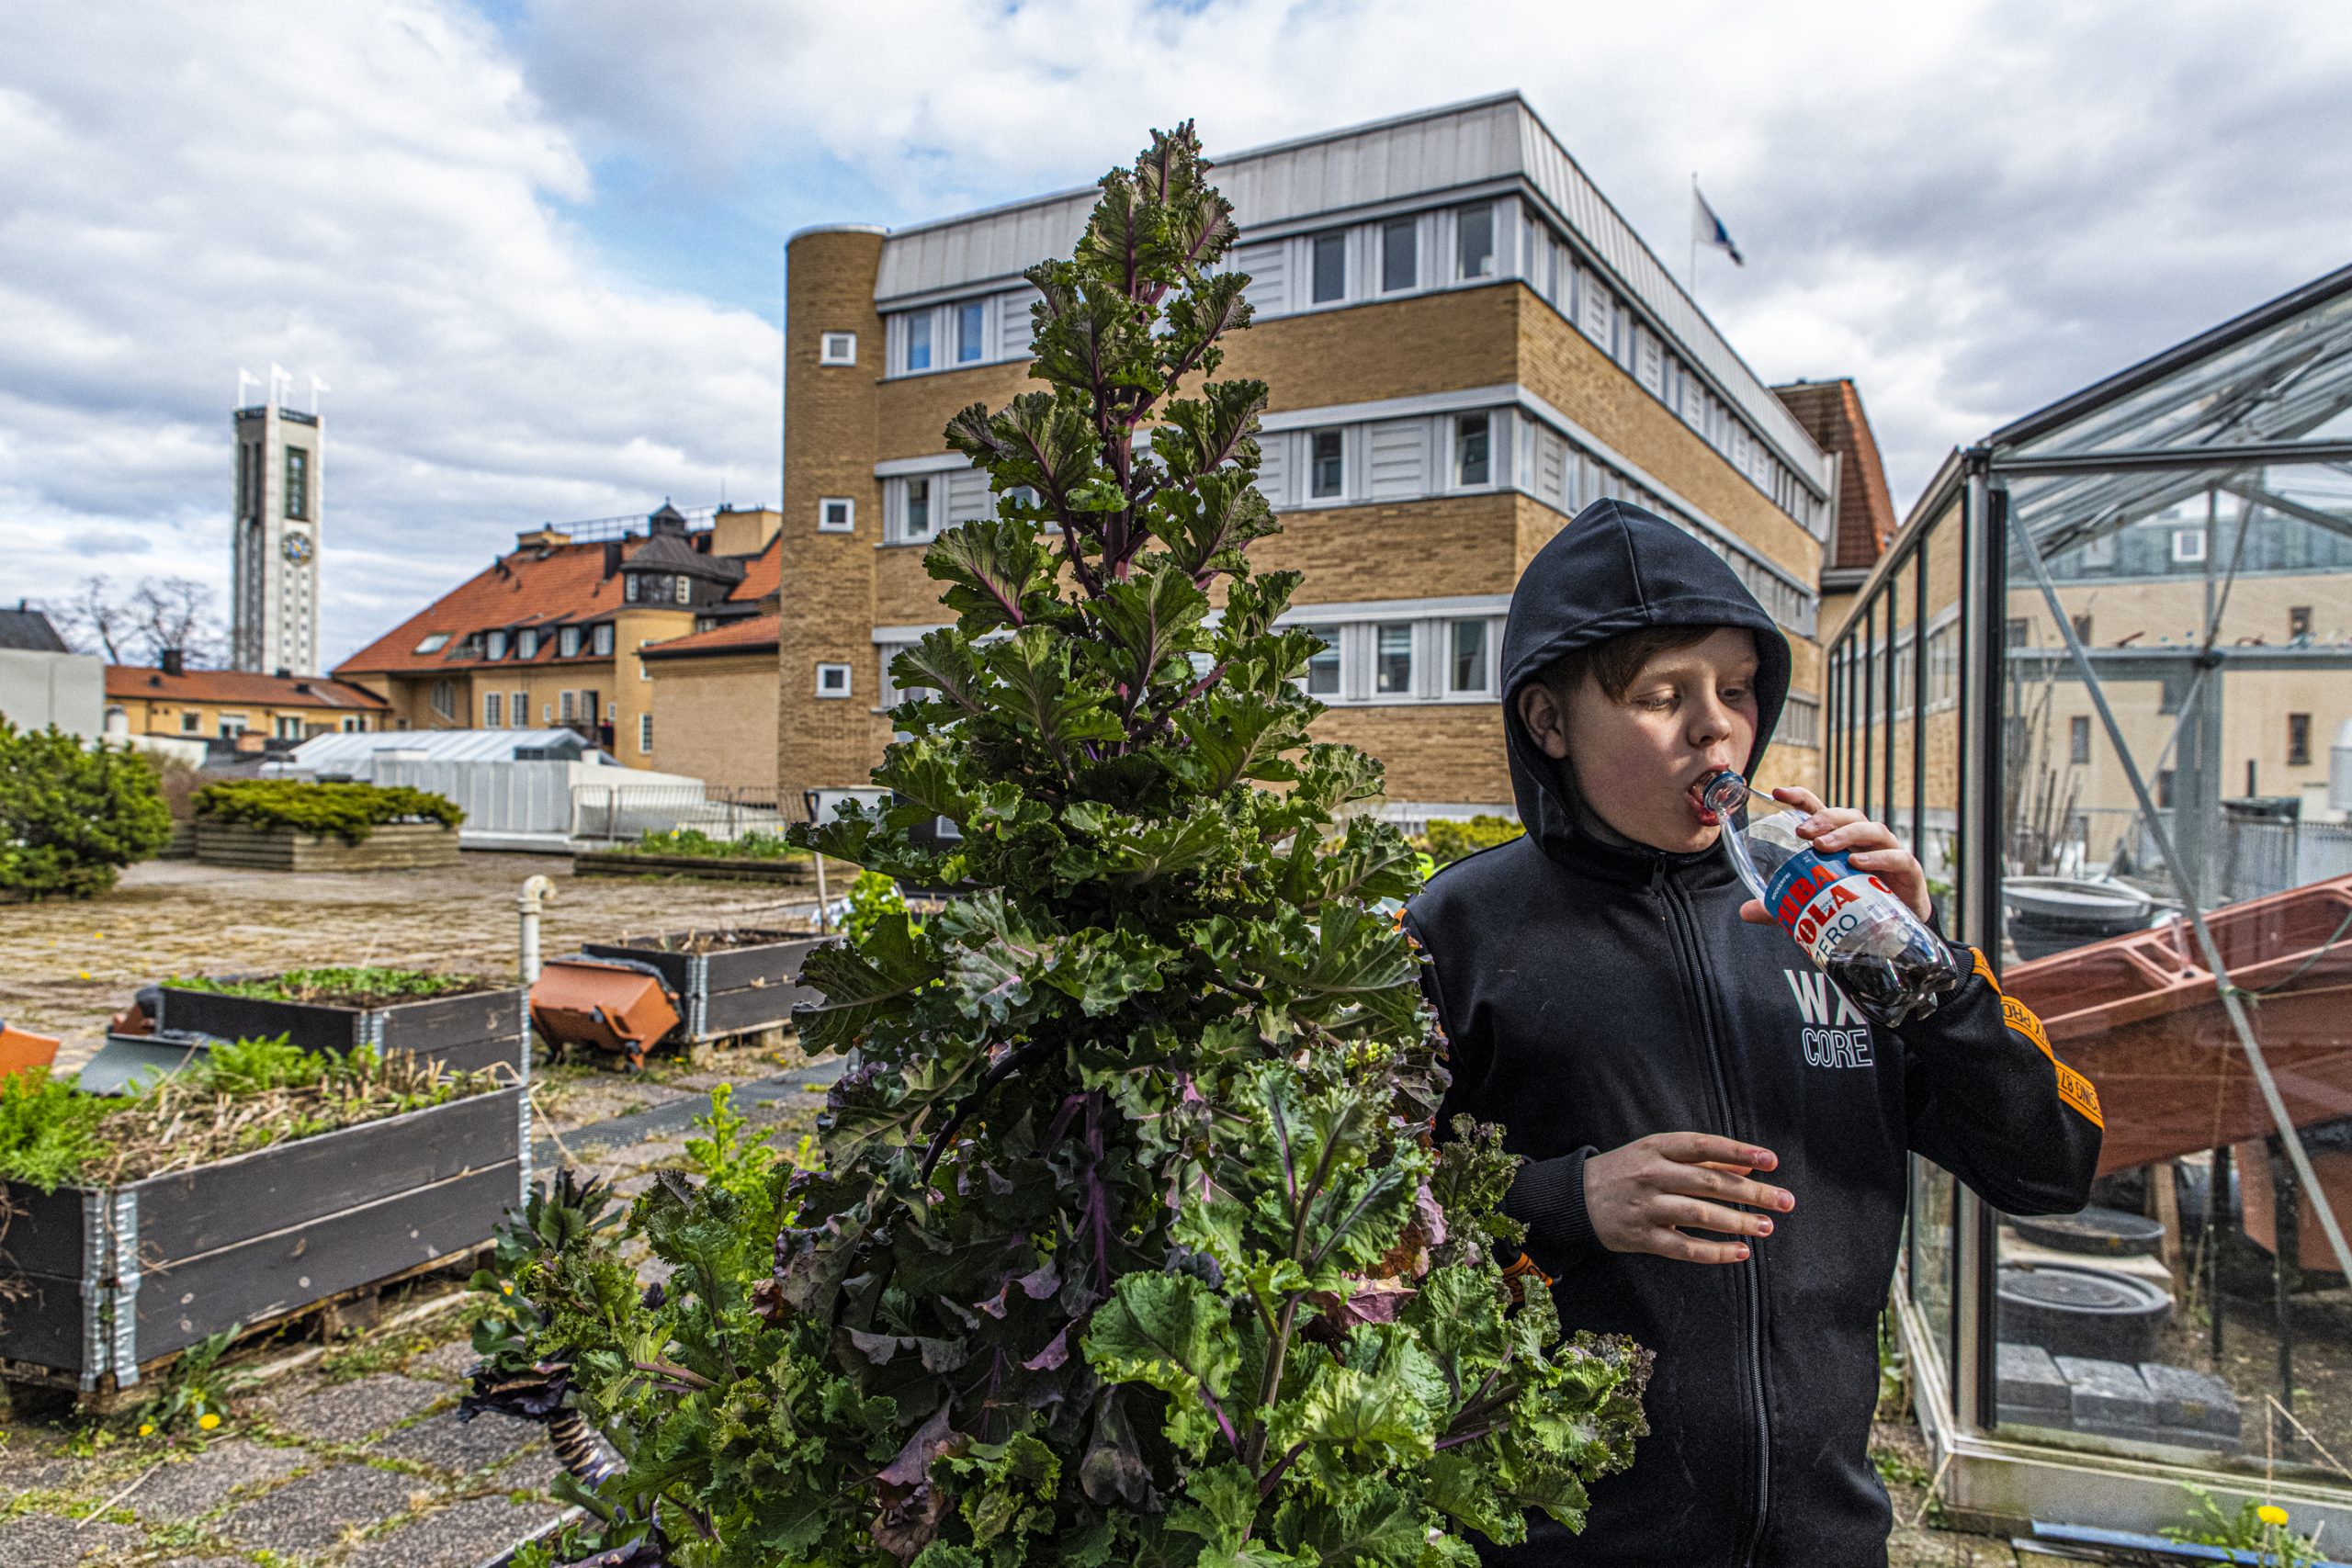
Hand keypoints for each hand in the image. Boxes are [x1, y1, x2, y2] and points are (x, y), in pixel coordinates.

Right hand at [1583, 1132, 1793, 1263]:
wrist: (1573, 1199)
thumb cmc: (1624, 1172)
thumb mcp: (1655, 1154)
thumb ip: (1700, 1160)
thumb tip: (1748, 1166)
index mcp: (1656, 1148)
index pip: (1704, 1146)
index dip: (1739, 1152)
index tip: (1771, 1161)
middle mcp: (1652, 1175)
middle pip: (1710, 1182)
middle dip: (1752, 1192)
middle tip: (1785, 1200)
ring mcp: (1646, 1207)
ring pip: (1701, 1214)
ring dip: (1739, 1221)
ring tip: (1768, 1226)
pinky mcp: (1642, 1237)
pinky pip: (1684, 1247)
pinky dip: (1715, 1252)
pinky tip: (1740, 1252)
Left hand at [1735, 785, 1933, 923]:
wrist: (1896, 929)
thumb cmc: (1854, 903)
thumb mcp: (1813, 904)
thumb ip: (1782, 907)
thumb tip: (1745, 911)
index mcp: (1839, 840)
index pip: (1819, 810)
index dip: (1800, 797)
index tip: (1777, 793)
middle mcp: (1863, 840)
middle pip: (1846, 816)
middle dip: (1823, 818)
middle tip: (1802, 831)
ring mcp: (1887, 852)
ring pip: (1871, 830)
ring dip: (1846, 834)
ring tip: (1823, 847)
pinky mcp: (1907, 870)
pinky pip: (1896, 857)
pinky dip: (1877, 857)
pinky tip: (1857, 862)